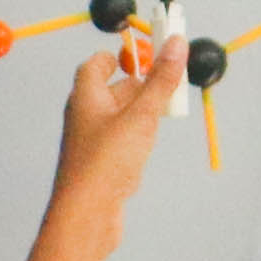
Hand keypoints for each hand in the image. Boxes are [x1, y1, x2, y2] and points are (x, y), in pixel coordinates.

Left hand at [50, 34, 170, 208]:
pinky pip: (119, 143)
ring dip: (141, 112)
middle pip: (112, 90)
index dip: (120, 55)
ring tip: (165, 111)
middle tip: (168, 80)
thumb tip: (176, 44)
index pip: (97, 64)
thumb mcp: (141, 115)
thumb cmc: (105, 163)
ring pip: (118, 118)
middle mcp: (84, 116)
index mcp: (86, 96)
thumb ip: (161, 81)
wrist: (86, 216)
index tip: (144, 53)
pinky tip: (148, 147)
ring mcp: (91, 143)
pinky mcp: (99, 167)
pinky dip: (136, 139)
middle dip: (140, 84)